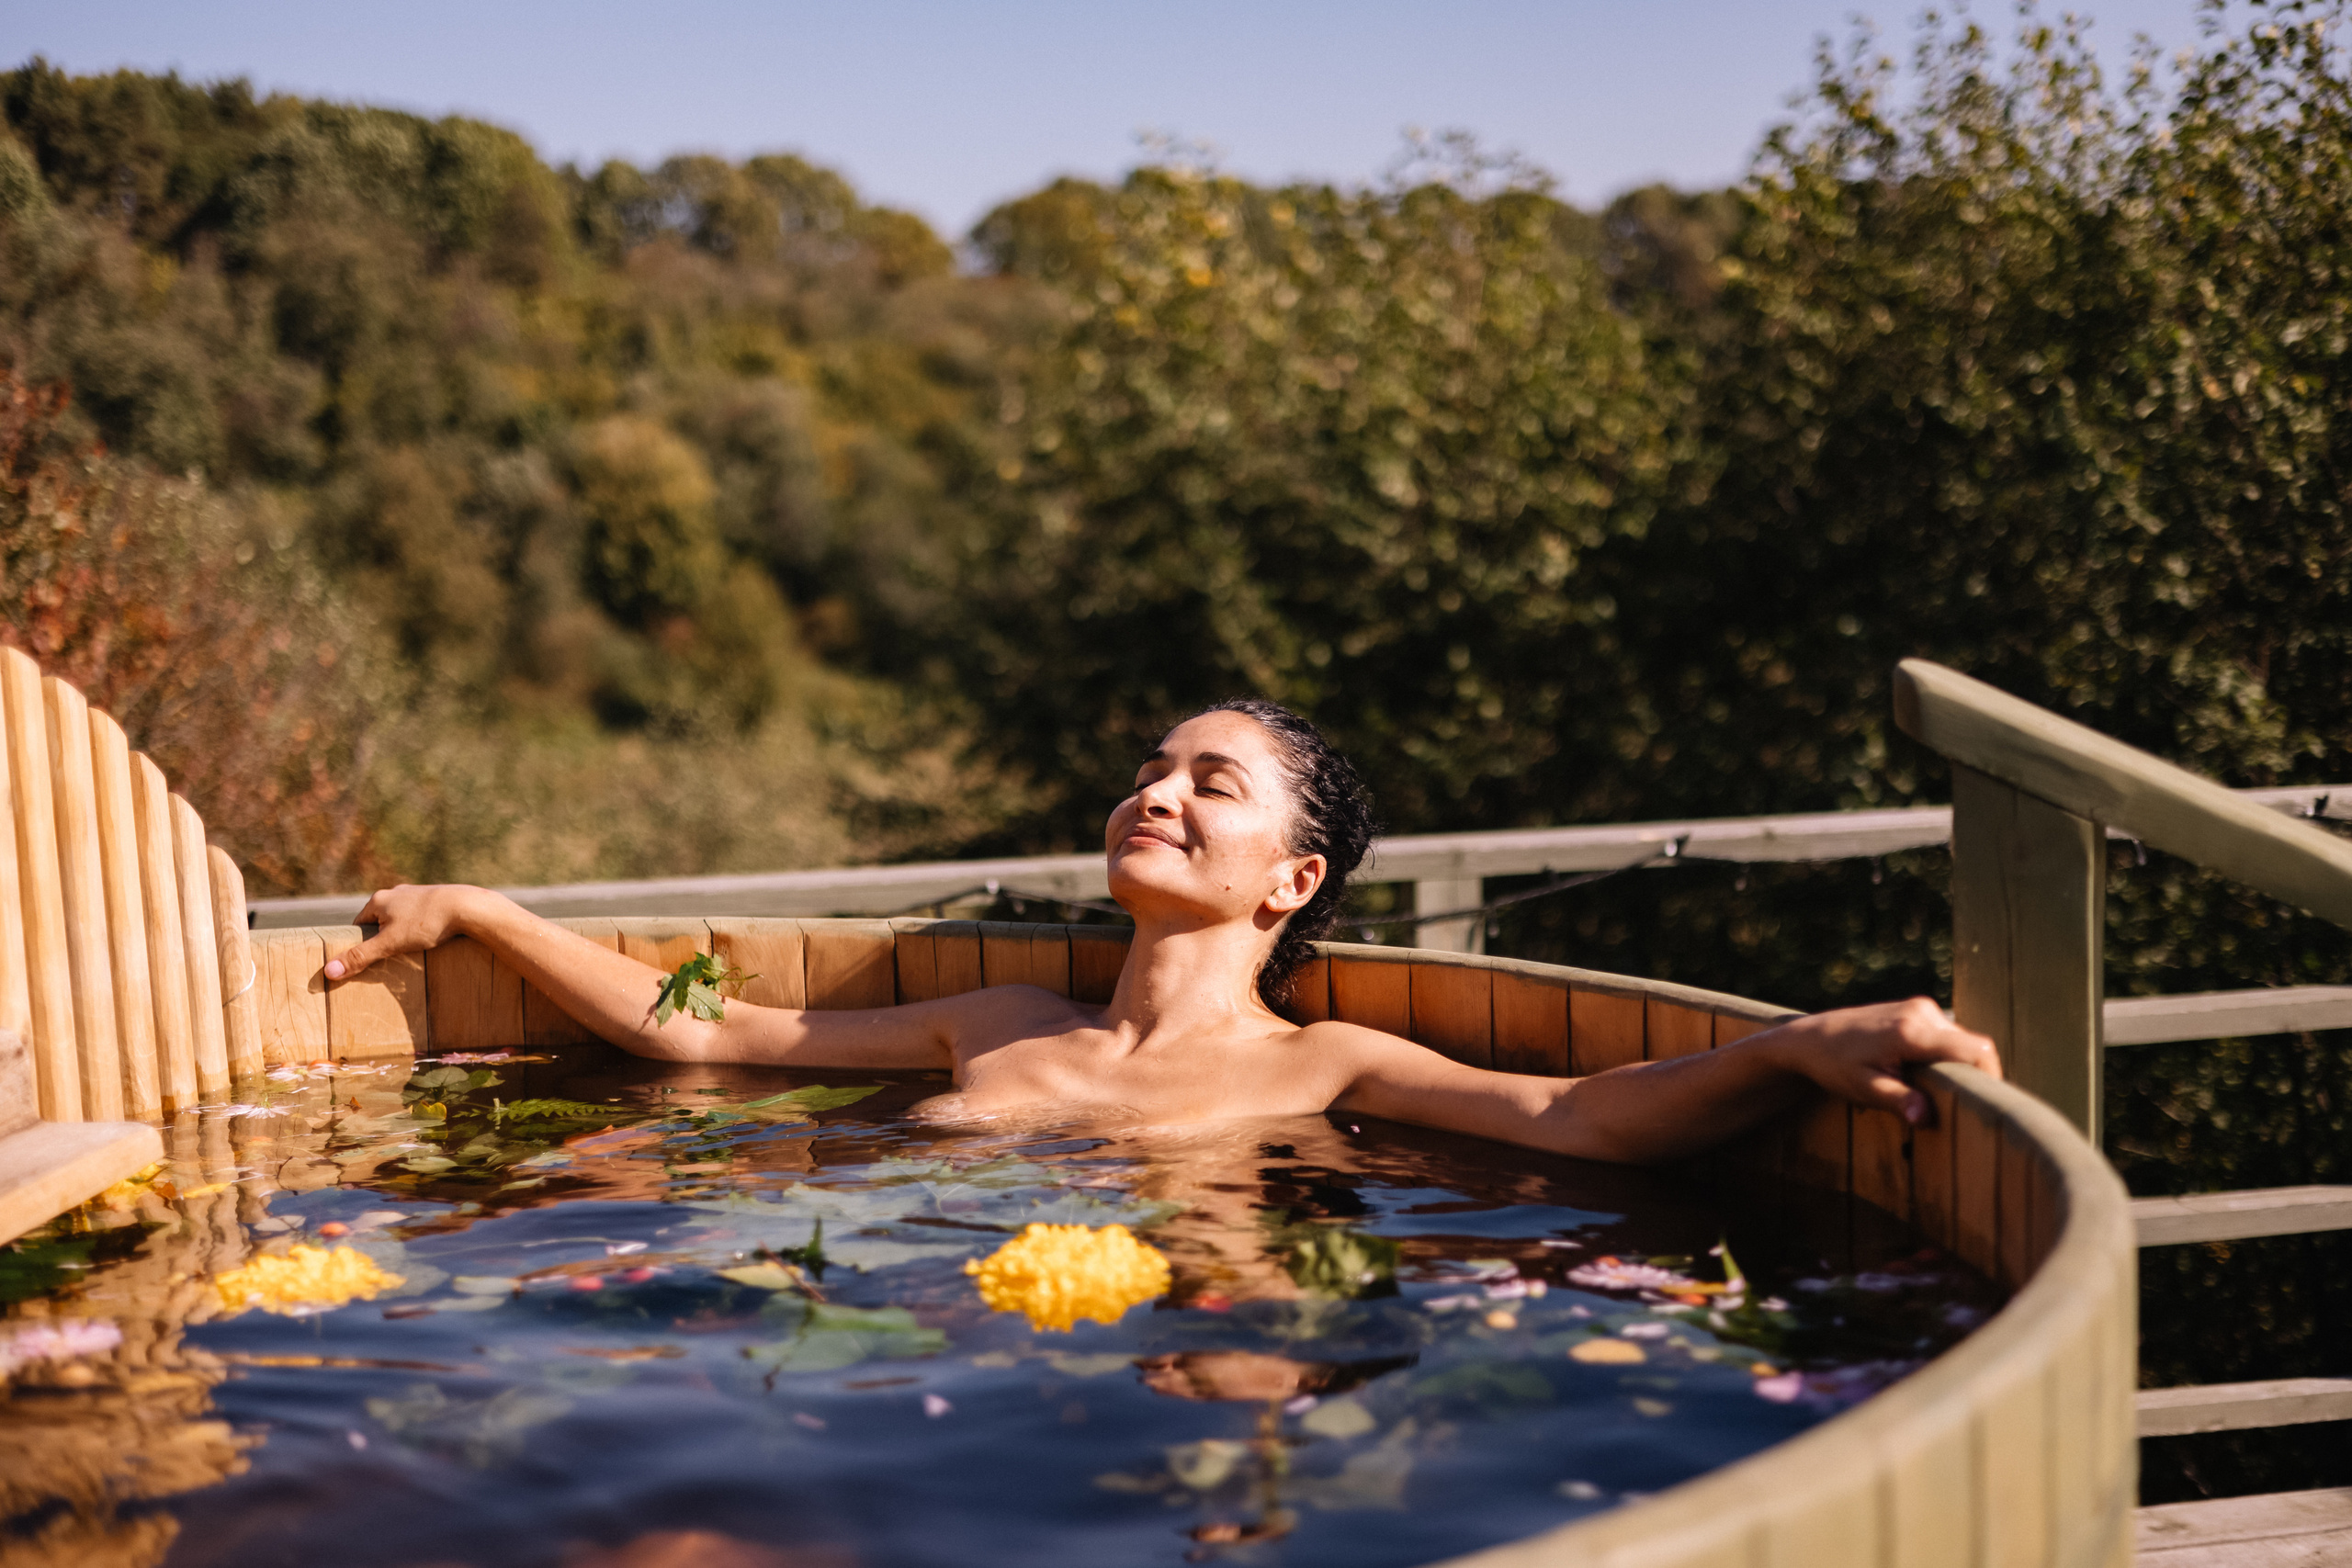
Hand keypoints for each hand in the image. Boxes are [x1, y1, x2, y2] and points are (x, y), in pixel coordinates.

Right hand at [324, 885, 490, 980]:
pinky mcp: (435, 899)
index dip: (360, 944)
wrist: (468, 907)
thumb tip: (329, 971)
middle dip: (381, 939)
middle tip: (388, 959)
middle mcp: (395, 893)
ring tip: (408, 951)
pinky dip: (419, 928)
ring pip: (400, 919)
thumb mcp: (390, 944)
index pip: (358, 925)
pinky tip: (427, 939)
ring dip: (401, 934)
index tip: (365, 960)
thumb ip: (360, 957)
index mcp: (378, 900)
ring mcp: (416, 894)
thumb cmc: (428, 923)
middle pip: (379, 921)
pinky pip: (419, 917)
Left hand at [1760, 998, 2000, 1124]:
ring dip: (1955, 1065)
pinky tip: (1921, 1073)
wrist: (1807, 1038)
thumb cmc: (1833, 1065)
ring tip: (1931, 1089)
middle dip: (1970, 1076)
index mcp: (1912, 1031)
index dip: (1990, 1077)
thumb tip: (1924, 1117)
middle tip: (1957, 1105)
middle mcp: (1921, 1012)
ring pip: (1960, 1040)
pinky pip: (1945, 1034)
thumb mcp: (1863, 1088)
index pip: (1975, 1050)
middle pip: (1972, 1046)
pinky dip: (1943, 1055)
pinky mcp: (1914, 1008)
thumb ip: (1898, 1100)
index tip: (1985, 1104)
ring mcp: (1918, 1007)